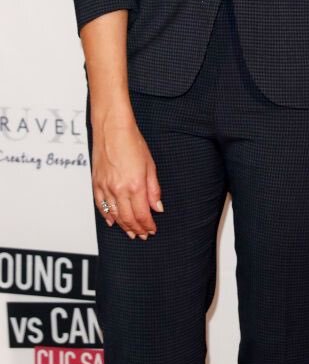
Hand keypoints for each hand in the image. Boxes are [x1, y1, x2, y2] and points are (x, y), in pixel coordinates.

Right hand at [92, 116, 162, 240]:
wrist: (112, 128)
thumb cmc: (132, 141)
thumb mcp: (150, 165)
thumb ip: (153, 189)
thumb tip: (157, 207)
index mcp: (135, 185)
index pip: (142, 214)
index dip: (148, 225)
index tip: (152, 230)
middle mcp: (119, 189)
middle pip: (128, 218)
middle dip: (137, 229)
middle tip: (142, 235)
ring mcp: (106, 187)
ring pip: (114, 215)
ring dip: (123, 226)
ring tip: (130, 232)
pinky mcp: (96, 183)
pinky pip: (101, 206)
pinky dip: (107, 216)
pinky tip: (112, 221)